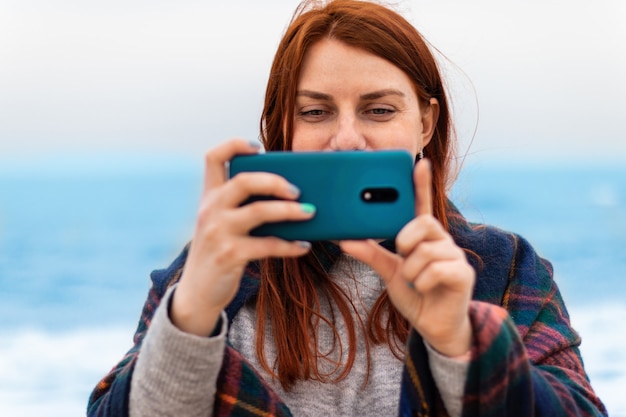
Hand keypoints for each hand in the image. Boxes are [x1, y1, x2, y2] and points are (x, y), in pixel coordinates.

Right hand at [170, 139, 313, 335]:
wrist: (197, 293)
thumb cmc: (218, 252)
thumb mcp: (220, 223)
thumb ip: (242, 206)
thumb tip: (288, 194)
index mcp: (209, 196)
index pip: (213, 157)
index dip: (235, 145)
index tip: (258, 148)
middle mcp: (211, 209)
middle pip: (244, 180)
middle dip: (275, 181)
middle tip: (297, 190)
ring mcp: (218, 232)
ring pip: (259, 211)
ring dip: (289, 211)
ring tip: (310, 213)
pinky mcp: (230, 254)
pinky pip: (268, 245)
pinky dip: (290, 245)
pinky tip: (304, 247)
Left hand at [340, 160, 474, 356]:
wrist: (434, 326)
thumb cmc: (415, 294)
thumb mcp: (389, 272)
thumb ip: (370, 254)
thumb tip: (343, 239)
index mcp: (423, 237)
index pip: (422, 205)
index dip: (421, 184)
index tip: (418, 162)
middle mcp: (441, 240)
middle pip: (423, 223)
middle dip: (406, 240)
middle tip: (402, 255)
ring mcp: (455, 256)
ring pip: (425, 250)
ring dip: (412, 270)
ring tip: (415, 281)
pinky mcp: (462, 273)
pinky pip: (436, 270)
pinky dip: (423, 282)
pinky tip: (426, 289)